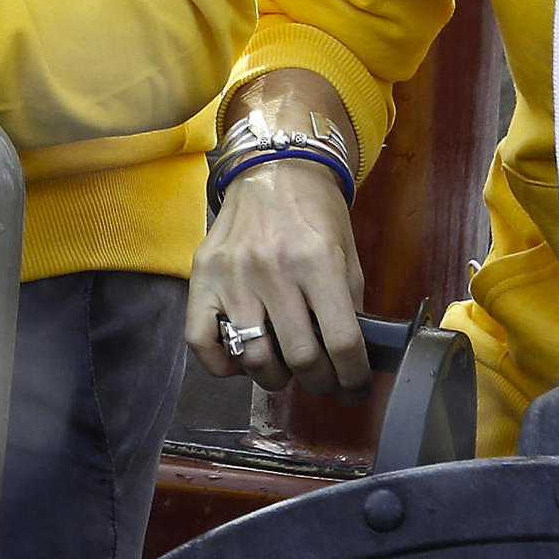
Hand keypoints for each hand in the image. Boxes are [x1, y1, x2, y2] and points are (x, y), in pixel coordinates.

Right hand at [187, 156, 370, 393]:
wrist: (273, 171)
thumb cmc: (315, 215)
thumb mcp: (347, 256)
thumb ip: (348, 309)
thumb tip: (349, 363)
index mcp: (317, 261)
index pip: (342, 343)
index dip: (354, 378)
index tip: (356, 388)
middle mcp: (272, 269)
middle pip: (301, 359)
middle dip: (320, 382)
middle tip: (324, 380)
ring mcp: (232, 274)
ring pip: (255, 359)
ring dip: (276, 378)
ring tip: (285, 367)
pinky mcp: (202, 277)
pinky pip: (202, 343)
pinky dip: (223, 366)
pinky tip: (241, 360)